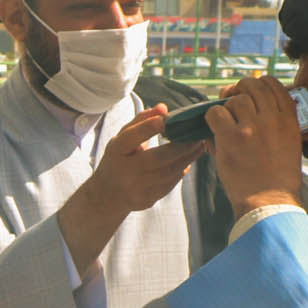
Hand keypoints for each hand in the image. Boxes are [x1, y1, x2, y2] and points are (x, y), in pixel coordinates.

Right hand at [92, 105, 207, 213]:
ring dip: (187, 159)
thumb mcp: (122, 139)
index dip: (148, 128)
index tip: (165, 119)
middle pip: (156, 158)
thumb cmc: (119, 159)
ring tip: (198, 146)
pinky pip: (169, 185)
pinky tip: (188, 161)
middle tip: (196, 136)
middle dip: (180, 146)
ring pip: (167, 173)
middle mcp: (124, 171)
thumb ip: (142, 121)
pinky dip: (181, 172)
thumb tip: (163, 108)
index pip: (131, 138)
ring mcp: (135, 188)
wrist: (108, 194)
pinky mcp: (146, 200)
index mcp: (116, 151)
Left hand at [203, 77, 303, 216]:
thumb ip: (279, 122)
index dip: (259, 82)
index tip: (250, 91)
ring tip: (226, 121)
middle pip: (252, 85)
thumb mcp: (291, 143)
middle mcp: (271, 119)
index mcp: (289, 119)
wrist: (269, 200)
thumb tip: (259, 106)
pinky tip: (215, 130)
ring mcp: (251, 127)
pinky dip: (212, 118)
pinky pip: (215, 113)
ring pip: (234, 99)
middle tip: (231, 98)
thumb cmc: (278, 176)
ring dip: (227, 107)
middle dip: (239, 88)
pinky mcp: (231, 137)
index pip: (274, 84)